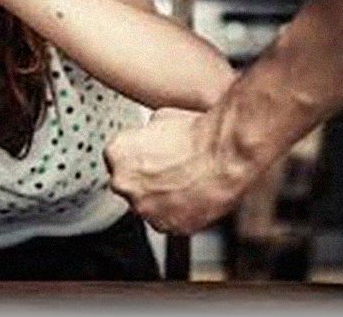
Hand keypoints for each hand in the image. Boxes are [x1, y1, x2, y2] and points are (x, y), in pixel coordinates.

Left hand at [105, 108, 261, 234]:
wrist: (226, 155)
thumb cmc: (198, 134)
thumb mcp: (161, 117)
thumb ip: (145, 133)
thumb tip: (149, 136)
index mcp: (117, 153)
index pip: (116, 158)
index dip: (137, 155)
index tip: (151, 153)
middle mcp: (124, 184)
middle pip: (129, 184)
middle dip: (146, 178)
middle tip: (170, 166)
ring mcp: (145, 209)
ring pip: (148, 205)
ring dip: (161, 195)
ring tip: (186, 178)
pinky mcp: (169, 226)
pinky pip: (170, 219)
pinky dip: (180, 210)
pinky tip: (194, 192)